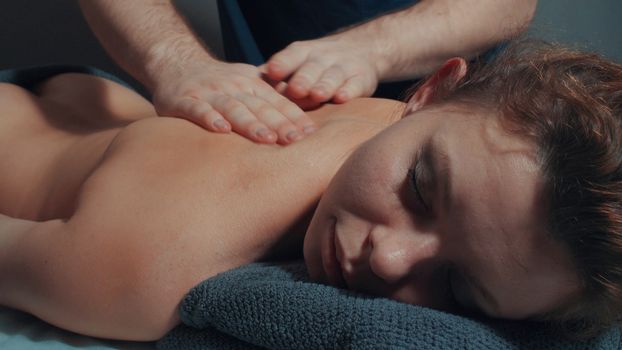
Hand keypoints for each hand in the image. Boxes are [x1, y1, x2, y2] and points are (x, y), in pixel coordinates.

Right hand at [151, 60, 315, 144]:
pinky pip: (198, 110)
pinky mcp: (184, 100)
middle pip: (259, 106)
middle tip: (295, 140)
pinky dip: (210, 118)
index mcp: (251, 84)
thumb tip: (303, 121)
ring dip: (251, 123)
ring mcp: (209, 93)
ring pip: (233, 108)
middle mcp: (233, 87)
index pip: (277, 102)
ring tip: (266, 138)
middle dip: (279, 123)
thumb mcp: (246, 83)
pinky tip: (221, 130)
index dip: (294, 117)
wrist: (176, 63)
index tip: (310, 133)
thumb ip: (270, 99)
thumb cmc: (219, 83)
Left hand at [263, 36, 379, 103]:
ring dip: (324, 85)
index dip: (282, 63)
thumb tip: (245, 88)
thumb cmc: (318, 65)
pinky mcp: (362, 80)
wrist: (364, 50)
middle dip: (303, 78)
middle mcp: (323, 58)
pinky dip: (349, 91)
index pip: (291, 55)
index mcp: (303, 53)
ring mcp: (344, 68)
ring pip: (333, 76)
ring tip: (317, 95)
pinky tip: (342, 98)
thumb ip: (277, 75)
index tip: (272, 71)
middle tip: (295, 90)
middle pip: (312, 68)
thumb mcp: (299, 62)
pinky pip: (355, 85)